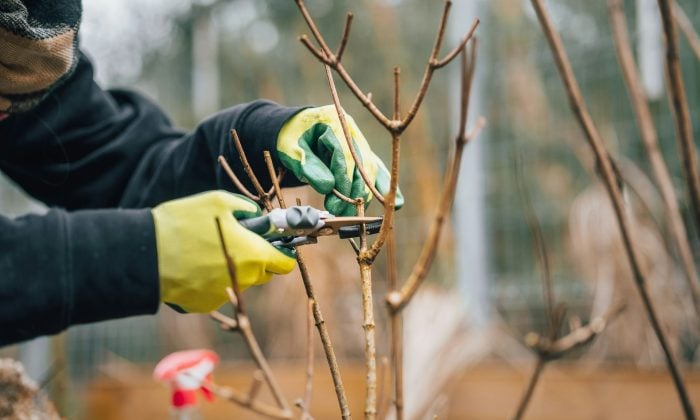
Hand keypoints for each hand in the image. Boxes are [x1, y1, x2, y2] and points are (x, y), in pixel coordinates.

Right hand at [152, 191, 295, 312]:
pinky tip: (193, 265)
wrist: (144, 254)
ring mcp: (223, 295)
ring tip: (207, 250)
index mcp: (254, 255)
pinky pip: (216, 291)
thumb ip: (246, 208)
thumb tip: (257, 214)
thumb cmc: (183, 223)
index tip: (273, 244)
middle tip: (237, 241)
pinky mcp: (204, 304)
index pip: (286, 264)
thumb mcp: (218, 201)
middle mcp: (244, 280)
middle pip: (263, 273)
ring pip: (240, 282)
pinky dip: (211, 280)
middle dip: (257, 259)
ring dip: (232, 269)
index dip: (282, 252)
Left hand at [277, 105, 403, 215]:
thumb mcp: (291, 149)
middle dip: (354, 192)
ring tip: (353, 216)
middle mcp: (352, 131)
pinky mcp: (363, 155)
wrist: (295, 130)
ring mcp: (360, 143)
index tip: (337, 203)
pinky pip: (376, 171)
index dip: (343, 181)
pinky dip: (383, 187)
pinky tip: (396, 204)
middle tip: (341, 214)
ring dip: (364, 195)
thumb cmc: (291, 138)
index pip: (346, 155)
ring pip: (371, 170)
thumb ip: (308, 166)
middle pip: (362, 164)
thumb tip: (328, 187)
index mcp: (335, 121)